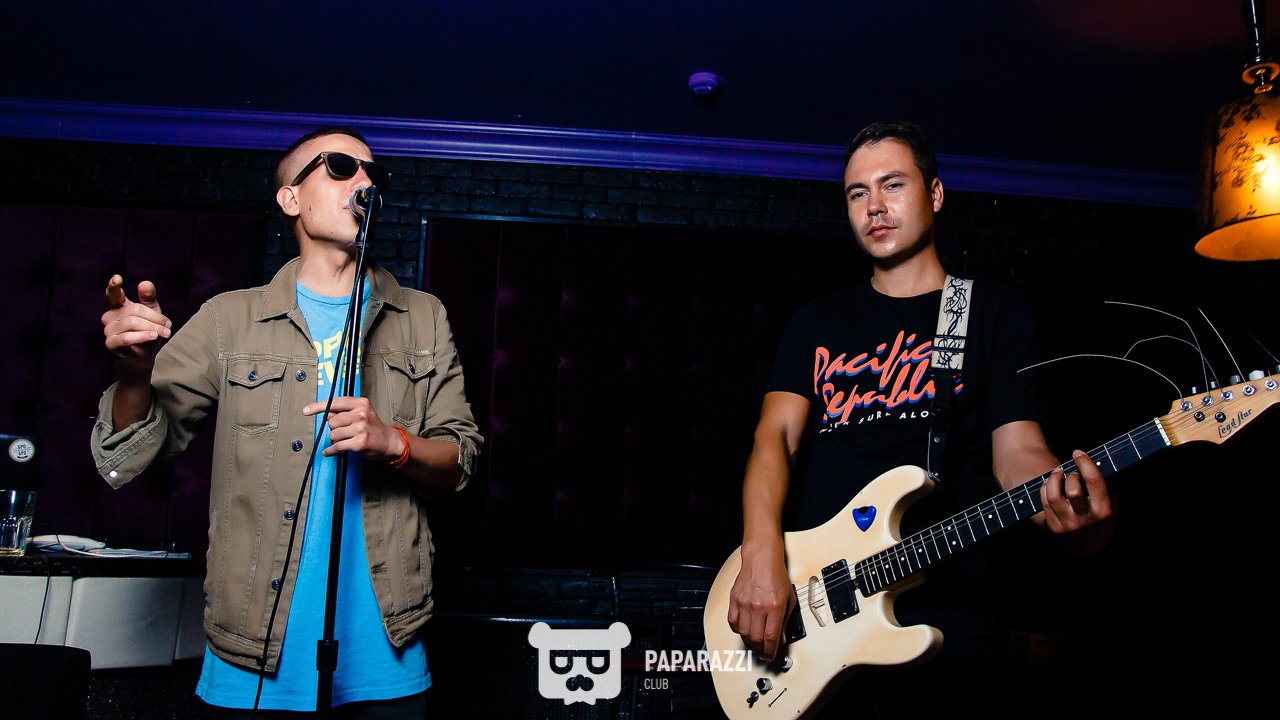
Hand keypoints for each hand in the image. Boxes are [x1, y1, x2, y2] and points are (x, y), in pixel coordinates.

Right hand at [102, 275, 170, 372]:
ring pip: (133, 323)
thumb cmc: (147, 332)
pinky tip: (154, 337)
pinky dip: (143, 336)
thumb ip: (149, 298)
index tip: (118, 278)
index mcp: (118, 306)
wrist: (143, 357)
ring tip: (165, 333)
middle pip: (134, 310)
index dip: (113, 285)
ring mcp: (108, 330)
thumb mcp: (152, 313)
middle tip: (168, 325)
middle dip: (155, 317)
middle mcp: (110, 316)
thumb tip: (145, 283)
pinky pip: (127, 337)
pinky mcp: (111, 343)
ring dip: (153, 328)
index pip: (113, 294)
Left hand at [303, 397, 406, 462]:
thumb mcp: (362, 413)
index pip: (335, 403)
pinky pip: (337, 446)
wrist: (389, 441)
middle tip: (344, 432)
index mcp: (361, 403)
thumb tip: (325, 414)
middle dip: (334, 429)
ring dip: (335, 440)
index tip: (306, 411)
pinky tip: (331, 451)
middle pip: (331, 421)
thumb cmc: (373, 427)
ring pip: (333, 434)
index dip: (318, 407)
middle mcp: (361, 414)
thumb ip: (344, 412)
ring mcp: (360, 428)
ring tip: (345, 440)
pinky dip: (331, 450)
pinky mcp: (359, 442)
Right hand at [726, 541, 792, 661]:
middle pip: (756, 639)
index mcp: (775, 607)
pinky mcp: (734, 600)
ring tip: (755, 644)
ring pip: (744, 634)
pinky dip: (739, 630)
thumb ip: (786, 621)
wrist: (761, 559)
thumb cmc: (776, 575)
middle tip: (763, 653)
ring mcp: (744, 603)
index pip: (771, 638)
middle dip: (760, 651)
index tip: (771, 656)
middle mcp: (758, 606)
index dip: (771, 651)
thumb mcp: (789, 599)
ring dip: (750, 643)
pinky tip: (745, 630)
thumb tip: (781, 638)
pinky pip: (733, 623)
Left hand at [1040, 449, 1114, 552]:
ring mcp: (1068, 524)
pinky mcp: (1054, 527)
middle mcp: (1085, 518)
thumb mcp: (1113, 508)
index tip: (1078, 453)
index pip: (1094, 481)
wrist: (1088, 549)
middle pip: (1073, 488)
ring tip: (1057, 473)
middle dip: (1071, 474)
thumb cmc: (1102, 522)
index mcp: (1103, 511)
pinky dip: (1045, 488)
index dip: (1084, 463)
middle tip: (1071, 471)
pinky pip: (1044, 502)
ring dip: (1054, 479)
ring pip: (1054, 495)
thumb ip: (1110, 489)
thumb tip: (1103, 463)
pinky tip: (1049, 483)